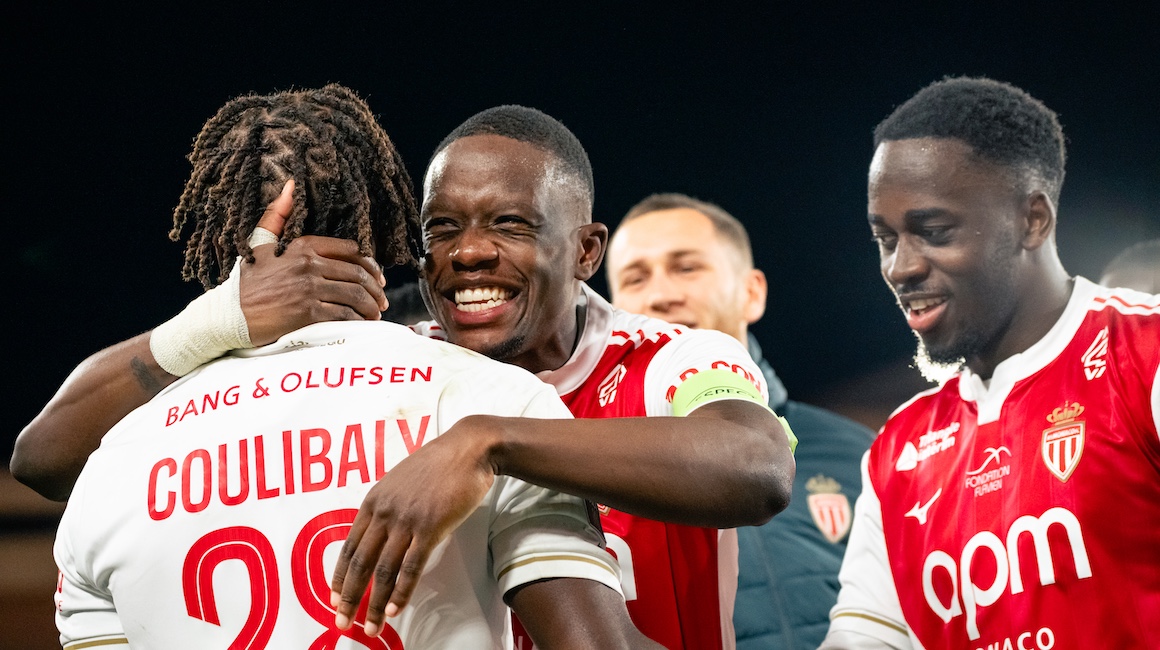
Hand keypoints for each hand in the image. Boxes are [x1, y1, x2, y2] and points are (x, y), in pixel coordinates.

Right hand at [241, 179, 387, 345]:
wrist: (228, 315)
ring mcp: (309, 288)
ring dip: (370, 306)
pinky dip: (358, 320)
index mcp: (303, 245)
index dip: (371, 264)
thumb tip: (290, 184)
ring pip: (355, 294)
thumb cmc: (246, 282)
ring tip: (375, 314)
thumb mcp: (259, 242)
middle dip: (376, 289)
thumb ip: (276, 214)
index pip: (351, 249)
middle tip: (381, 300)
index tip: (378, 277)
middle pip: (357, 273)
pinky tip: (361, 324)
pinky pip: (344, 314)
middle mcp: (309, 264)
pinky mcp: (307, 312)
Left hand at [330, 417, 497, 637]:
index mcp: (373, 501)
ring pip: (383, 571)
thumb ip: (387, 506)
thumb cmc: (438, 464)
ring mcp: (406, 520)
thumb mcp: (400, 481)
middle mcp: (384, 512)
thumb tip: (380, 532)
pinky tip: (394, 609)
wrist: (468, 449)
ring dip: (374, 603)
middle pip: (360, 563)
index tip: (334, 599)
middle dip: (349, 598)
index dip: (339, 577)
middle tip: (343, 622)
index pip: (348, 547)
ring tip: (372, 627)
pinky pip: (411, 567)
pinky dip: (401, 592)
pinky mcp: (430, 527)